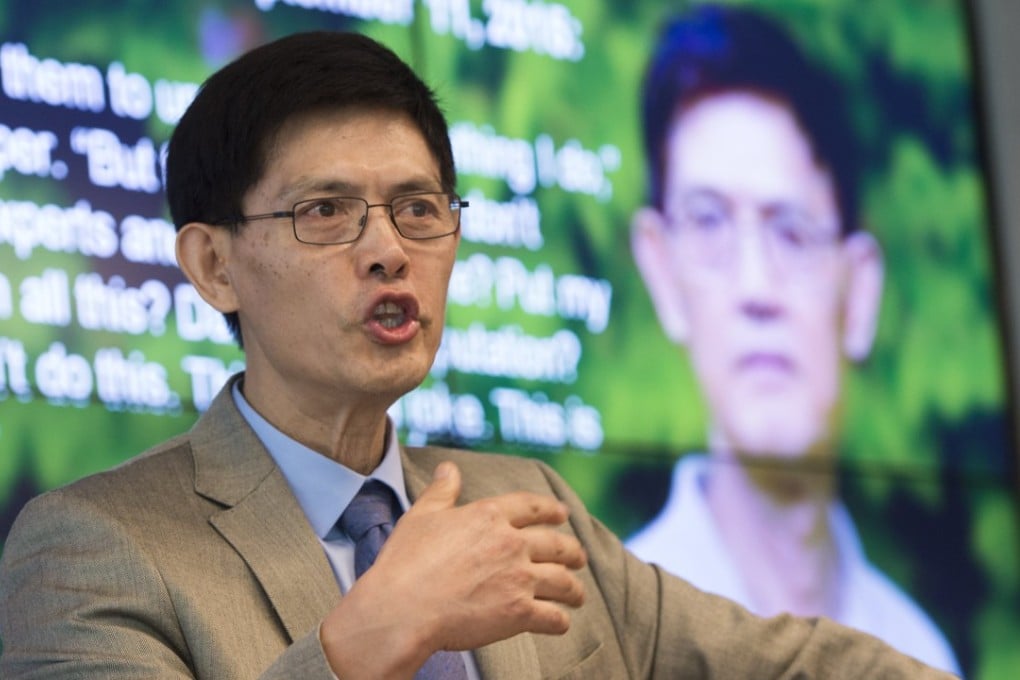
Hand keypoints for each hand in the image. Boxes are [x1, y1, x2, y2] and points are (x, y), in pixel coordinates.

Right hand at [320, 461, 586, 678]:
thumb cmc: (405, 563)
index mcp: (489, 516)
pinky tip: (561, 622)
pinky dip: (561, 621)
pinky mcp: (519, 613)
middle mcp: (511, 543)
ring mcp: (519, 578)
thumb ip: (441, 491)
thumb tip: (449, 469)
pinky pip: (553, 616)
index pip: (530, 507)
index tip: (562, 514)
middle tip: (579, 557)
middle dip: (572, 551)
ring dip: (574, 588)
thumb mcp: (421, 516)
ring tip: (578, 595)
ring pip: (562, 581)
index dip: (550, 510)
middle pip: (555, 544)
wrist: (402, 609)